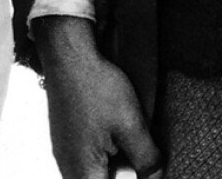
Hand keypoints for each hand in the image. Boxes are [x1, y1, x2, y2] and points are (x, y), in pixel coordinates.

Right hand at [33, 15, 163, 178]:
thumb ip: (146, 160)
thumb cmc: (96, 87)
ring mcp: (64, 153)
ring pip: (95, 173)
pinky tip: (117, 140)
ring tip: (130, 146)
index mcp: (83, 170)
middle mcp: (67, 166)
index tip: (146, 173)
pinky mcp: (66, 140)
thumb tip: (156, 178)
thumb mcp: (131, 125)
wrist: (67, 54)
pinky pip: (87, 161)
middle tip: (144, 165)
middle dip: (124, 175)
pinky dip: (105, 158)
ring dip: (116, 168)